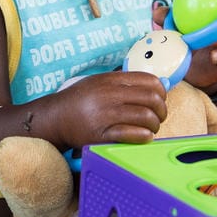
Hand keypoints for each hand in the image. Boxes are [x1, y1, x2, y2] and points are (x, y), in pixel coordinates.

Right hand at [45, 71, 168, 149]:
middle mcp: (108, 95)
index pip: (150, 80)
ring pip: (145, 117)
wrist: (55, 118)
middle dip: (162, 111)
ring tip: (151, 129)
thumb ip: (124, 82)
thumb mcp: (99, 82)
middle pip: (152, 99)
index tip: (160, 100)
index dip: (162, 92)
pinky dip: (144, 136)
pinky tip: (144, 137)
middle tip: (159, 117)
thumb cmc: (80, 101)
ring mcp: (104, 115)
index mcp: (111, 80)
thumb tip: (156, 85)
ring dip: (155, 125)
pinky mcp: (100, 134)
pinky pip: (131, 134)